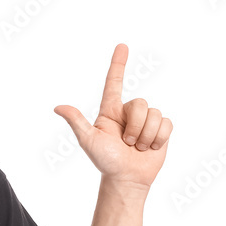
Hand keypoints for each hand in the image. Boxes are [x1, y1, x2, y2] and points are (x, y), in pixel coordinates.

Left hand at [53, 43, 172, 189]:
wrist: (126, 179)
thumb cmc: (105, 161)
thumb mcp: (89, 141)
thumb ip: (77, 122)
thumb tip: (58, 107)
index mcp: (111, 111)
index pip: (114, 83)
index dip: (118, 64)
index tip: (122, 46)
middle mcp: (129, 113)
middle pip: (141, 104)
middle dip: (135, 127)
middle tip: (126, 143)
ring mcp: (146, 121)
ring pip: (155, 114)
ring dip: (146, 135)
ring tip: (137, 147)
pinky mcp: (161, 130)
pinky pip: (167, 124)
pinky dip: (158, 139)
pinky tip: (150, 148)